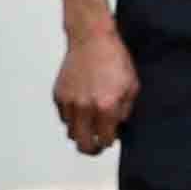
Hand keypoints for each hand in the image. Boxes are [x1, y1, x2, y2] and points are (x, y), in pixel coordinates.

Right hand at [51, 18, 132, 159]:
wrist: (92, 40)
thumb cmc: (115, 60)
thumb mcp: (132, 86)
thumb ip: (125, 111)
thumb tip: (117, 126)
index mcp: (105, 106)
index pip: (105, 139)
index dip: (109, 142)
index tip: (110, 140)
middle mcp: (84, 107)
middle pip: (82, 143)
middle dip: (91, 149)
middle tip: (97, 147)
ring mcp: (69, 102)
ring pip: (71, 131)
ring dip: (81, 131)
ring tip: (90, 122)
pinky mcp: (58, 95)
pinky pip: (64, 116)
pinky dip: (72, 117)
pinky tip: (82, 107)